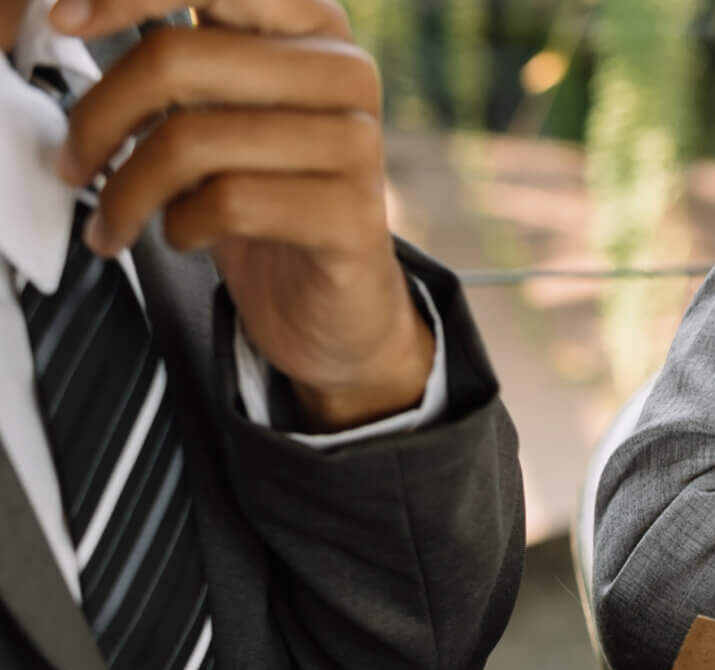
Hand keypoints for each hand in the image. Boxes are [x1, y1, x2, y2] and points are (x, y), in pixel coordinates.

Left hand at [51, 0, 431, 429]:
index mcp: (309, 22)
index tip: (63, 22)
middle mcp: (344, 70)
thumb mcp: (218, 107)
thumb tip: (69, 11)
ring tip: (113, 222)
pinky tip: (185, 235)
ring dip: (127, 192)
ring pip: (193, 139)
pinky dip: (182, 227)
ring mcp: (357, 142)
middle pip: (177, 58)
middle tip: (73, 165)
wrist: (332, 301)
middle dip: (98, 118)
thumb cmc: (263, 191)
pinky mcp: (354, 214)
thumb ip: (176, 53)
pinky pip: (230, 202)